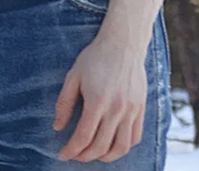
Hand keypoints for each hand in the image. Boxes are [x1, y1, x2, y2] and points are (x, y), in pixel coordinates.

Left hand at [53, 33, 147, 161]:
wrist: (123, 42)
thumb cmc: (96, 57)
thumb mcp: (74, 75)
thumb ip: (64, 103)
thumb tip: (57, 127)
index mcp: (97, 100)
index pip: (83, 137)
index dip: (71, 150)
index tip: (62, 154)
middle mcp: (116, 108)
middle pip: (100, 146)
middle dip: (84, 156)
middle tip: (75, 154)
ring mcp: (131, 109)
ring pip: (121, 147)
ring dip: (105, 157)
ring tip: (94, 154)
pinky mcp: (141, 108)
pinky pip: (135, 137)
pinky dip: (123, 147)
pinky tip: (112, 143)